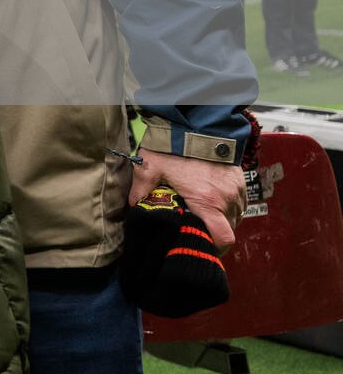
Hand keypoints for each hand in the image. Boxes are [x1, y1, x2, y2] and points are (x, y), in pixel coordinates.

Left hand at [130, 151, 245, 251]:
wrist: (197, 125)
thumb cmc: (174, 148)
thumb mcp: (150, 168)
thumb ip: (140, 190)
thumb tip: (134, 206)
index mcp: (206, 201)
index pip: (223, 239)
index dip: (214, 248)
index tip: (202, 246)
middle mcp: (226, 199)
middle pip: (228, 231)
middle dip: (215, 235)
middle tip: (197, 231)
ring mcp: (236, 190)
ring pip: (235, 218)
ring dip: (222, 221)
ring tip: (204, 216)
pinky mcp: (240, 181)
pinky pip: (239, 204)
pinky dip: (229, 207)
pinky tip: (212, 202)